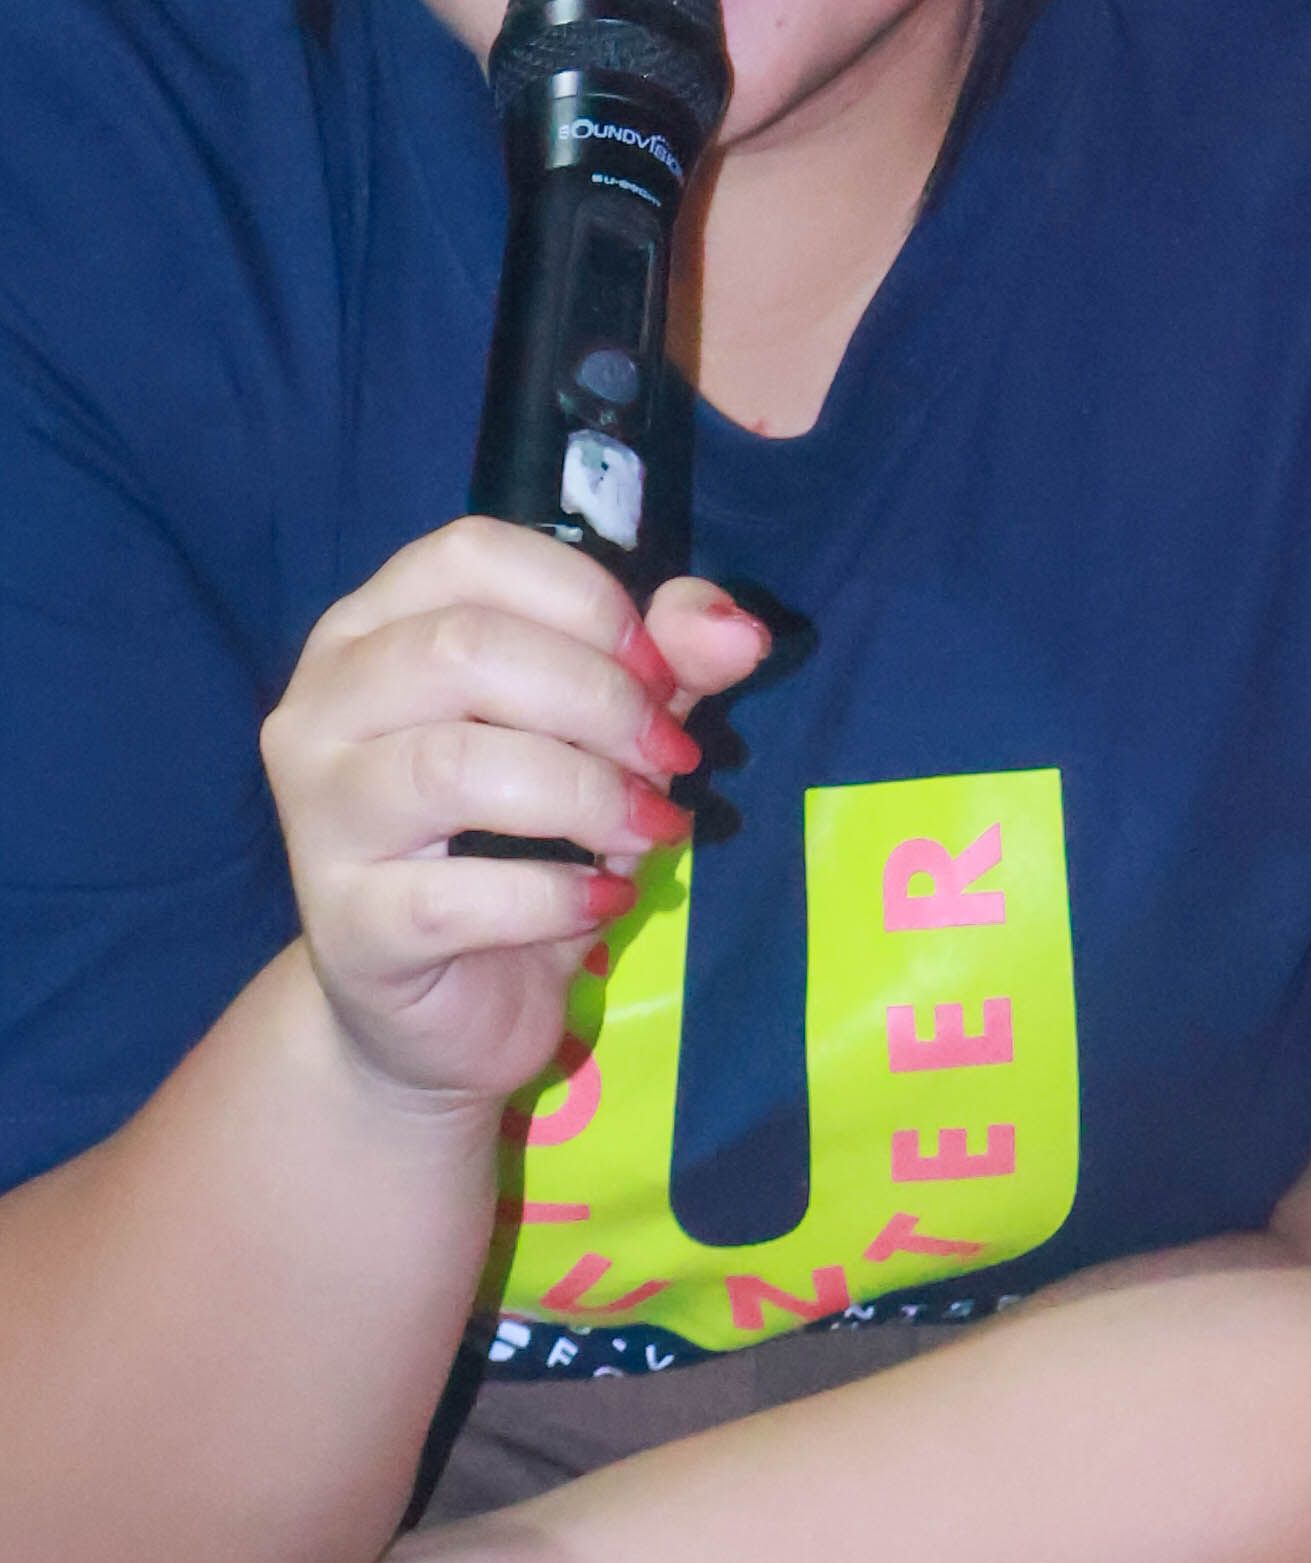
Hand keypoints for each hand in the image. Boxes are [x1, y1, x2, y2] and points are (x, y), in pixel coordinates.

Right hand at [261, 524, 765, 1115]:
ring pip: (456, 763)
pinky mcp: (348, 926)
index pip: (470, 554)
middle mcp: (319, 708)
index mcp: (370, 631)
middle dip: (599, 699)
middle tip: (670, 759)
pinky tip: (605, 901)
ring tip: (650, 828)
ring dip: (587, 793)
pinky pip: (462, 895)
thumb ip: (663, 667)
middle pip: (463, 648)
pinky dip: (561, 896)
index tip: (660, 672)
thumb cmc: (514, 845)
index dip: (587, 600)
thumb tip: (739, 627)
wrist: (440, 1008)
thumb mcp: (603, 738)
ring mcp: (319, 817)